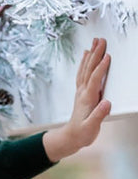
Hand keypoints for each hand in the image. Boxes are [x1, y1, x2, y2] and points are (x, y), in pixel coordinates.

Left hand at [43, 37, 110, 161]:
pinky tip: (86, 55)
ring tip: (95, 42)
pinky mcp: (81, 92)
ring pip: (85, 69)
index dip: (101, 68)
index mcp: (87, 99)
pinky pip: (82, 73)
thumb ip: (98, 116)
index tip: (107, 57)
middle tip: (101, 40)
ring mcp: (81, 91)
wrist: (70, 138)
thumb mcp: (91, 127)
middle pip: (89, 69)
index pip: (94, 80)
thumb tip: (106, 103)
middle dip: (96, 54)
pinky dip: (84, 63)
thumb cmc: (81, 134)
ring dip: (90, 55)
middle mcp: (83, 92)